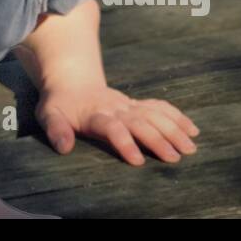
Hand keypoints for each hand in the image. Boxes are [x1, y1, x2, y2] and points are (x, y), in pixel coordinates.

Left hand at [35, 83, 198, 165]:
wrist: (70, 81)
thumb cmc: (59, 104)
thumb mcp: (48, 114)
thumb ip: (55, 129)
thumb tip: (64, 147)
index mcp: (95, 114)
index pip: (112, 128)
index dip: (125, 142)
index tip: (138, 160)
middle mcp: (115, 108)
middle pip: (140, 122)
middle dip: (158, 139)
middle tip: (175, 158)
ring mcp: (128, 105)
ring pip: (155, 115)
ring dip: (173, 130)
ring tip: (190, 147)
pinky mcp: (136, 104)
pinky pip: (159, 108)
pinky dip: (177, 117)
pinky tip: (192, 130)